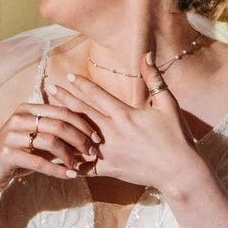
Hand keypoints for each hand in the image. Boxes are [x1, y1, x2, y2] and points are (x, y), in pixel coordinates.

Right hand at [0, 101, 103, 198]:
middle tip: (92, 153)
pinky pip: (39, 162)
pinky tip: (69, 176)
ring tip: (79, 166)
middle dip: (80, 139)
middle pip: (59, 124)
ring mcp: (11, 134)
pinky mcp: (7, 153)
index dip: (83, 124)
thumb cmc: (17, 155)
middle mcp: (19, 117)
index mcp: (28, 108)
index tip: (97, 137)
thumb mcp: (37, 142)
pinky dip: (57, 170)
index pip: (62, 111)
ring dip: (69, 155)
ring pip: (50, 141)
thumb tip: (89, 140)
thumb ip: (57, 137)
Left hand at [50, 57, 204, 197]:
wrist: (179, 172)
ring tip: (48, 119)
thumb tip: (146, 55)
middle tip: (50, 89)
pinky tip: (56, 156)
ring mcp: (109, 153)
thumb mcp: (167, 104)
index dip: (81, 84)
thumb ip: (154, 79)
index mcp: (125, 115)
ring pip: (78, 138)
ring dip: (63, 127)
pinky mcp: (109, 170)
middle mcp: (113, 133)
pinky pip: (85, 166)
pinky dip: (70, 161)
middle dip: (65, 99)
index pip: (97, 95)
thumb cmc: (176, 136)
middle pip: (82, 113)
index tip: (67, 76)